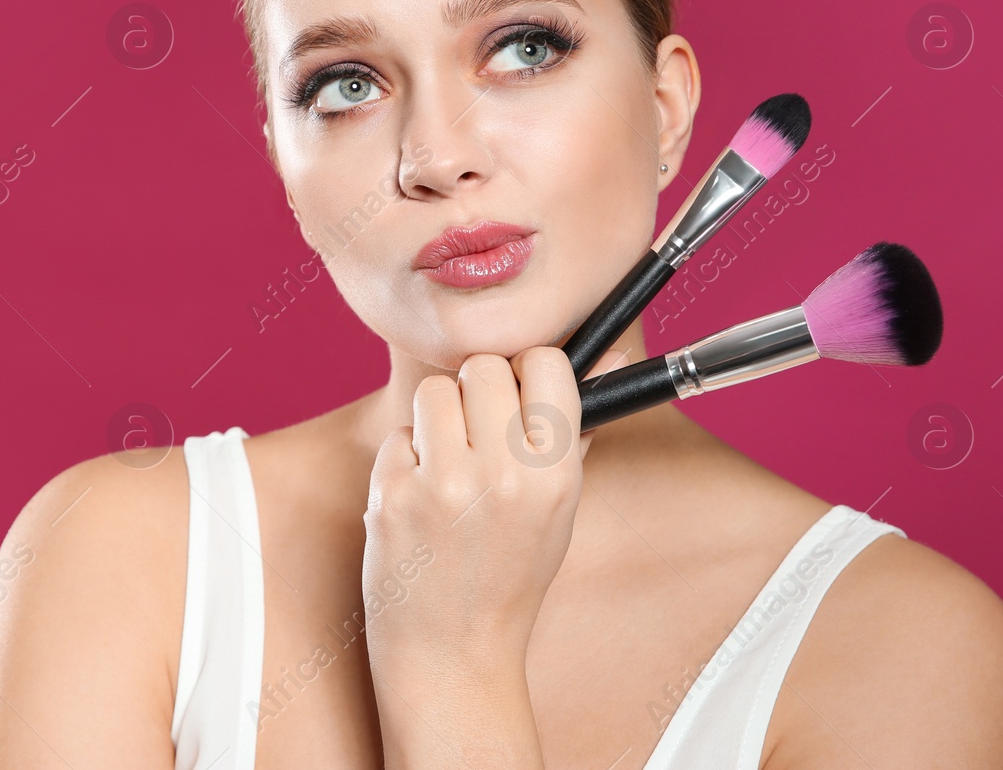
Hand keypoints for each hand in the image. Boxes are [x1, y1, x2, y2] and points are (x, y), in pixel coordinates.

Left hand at [361, 345, 586, 687]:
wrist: (452, 651)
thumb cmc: (509, 576)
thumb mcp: (561, 507)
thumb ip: (573, 431)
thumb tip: (607, 350)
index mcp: (556, 473)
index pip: (546, 362)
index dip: (528, 371)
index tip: (519, 392)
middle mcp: (506, 474)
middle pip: (484, 366)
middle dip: (477, 391)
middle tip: (475, 431)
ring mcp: (446, 484)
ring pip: (434, 391)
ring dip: (436, 419)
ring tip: (446, 463)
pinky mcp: (394, 495)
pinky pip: (398, 434)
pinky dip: (404, 459)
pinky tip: (419, 499)